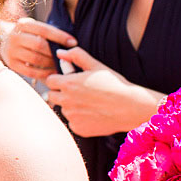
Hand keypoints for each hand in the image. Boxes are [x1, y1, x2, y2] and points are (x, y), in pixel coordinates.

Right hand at [1, 17, 76, 79]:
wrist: (5, 43)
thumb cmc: (28, 36)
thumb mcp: (34, 28)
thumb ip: (48, 33)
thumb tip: (70, 43)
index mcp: (22, 24)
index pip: (44, 30)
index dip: (60, 36)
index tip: (73, 42)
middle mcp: (14, 37)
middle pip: (39, 45)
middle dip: (55, 52)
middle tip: (66, 57)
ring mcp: (11, 51)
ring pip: (35, 59)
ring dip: (51, 63)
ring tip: (60, 65)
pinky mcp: (12, 64)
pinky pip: (30, 72)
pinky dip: (44, 73)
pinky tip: (52, 72)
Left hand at [44, 47, 162, 136]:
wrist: (130, 107)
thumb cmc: (114, 84)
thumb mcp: (96, 66)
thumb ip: (76, 56)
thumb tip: (60, 52)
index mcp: (67, 84)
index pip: (50, 81)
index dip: (59, 80)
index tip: (68, 81)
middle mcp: (66, 101)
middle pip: (52, 96)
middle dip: (61, 93)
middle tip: (78, 92)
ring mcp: (71, 116)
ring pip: (63, 109)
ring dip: (70, 106)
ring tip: (89, 103)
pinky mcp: (78, 128)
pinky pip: (72, 122)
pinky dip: (79, 119)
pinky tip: (92, 114)